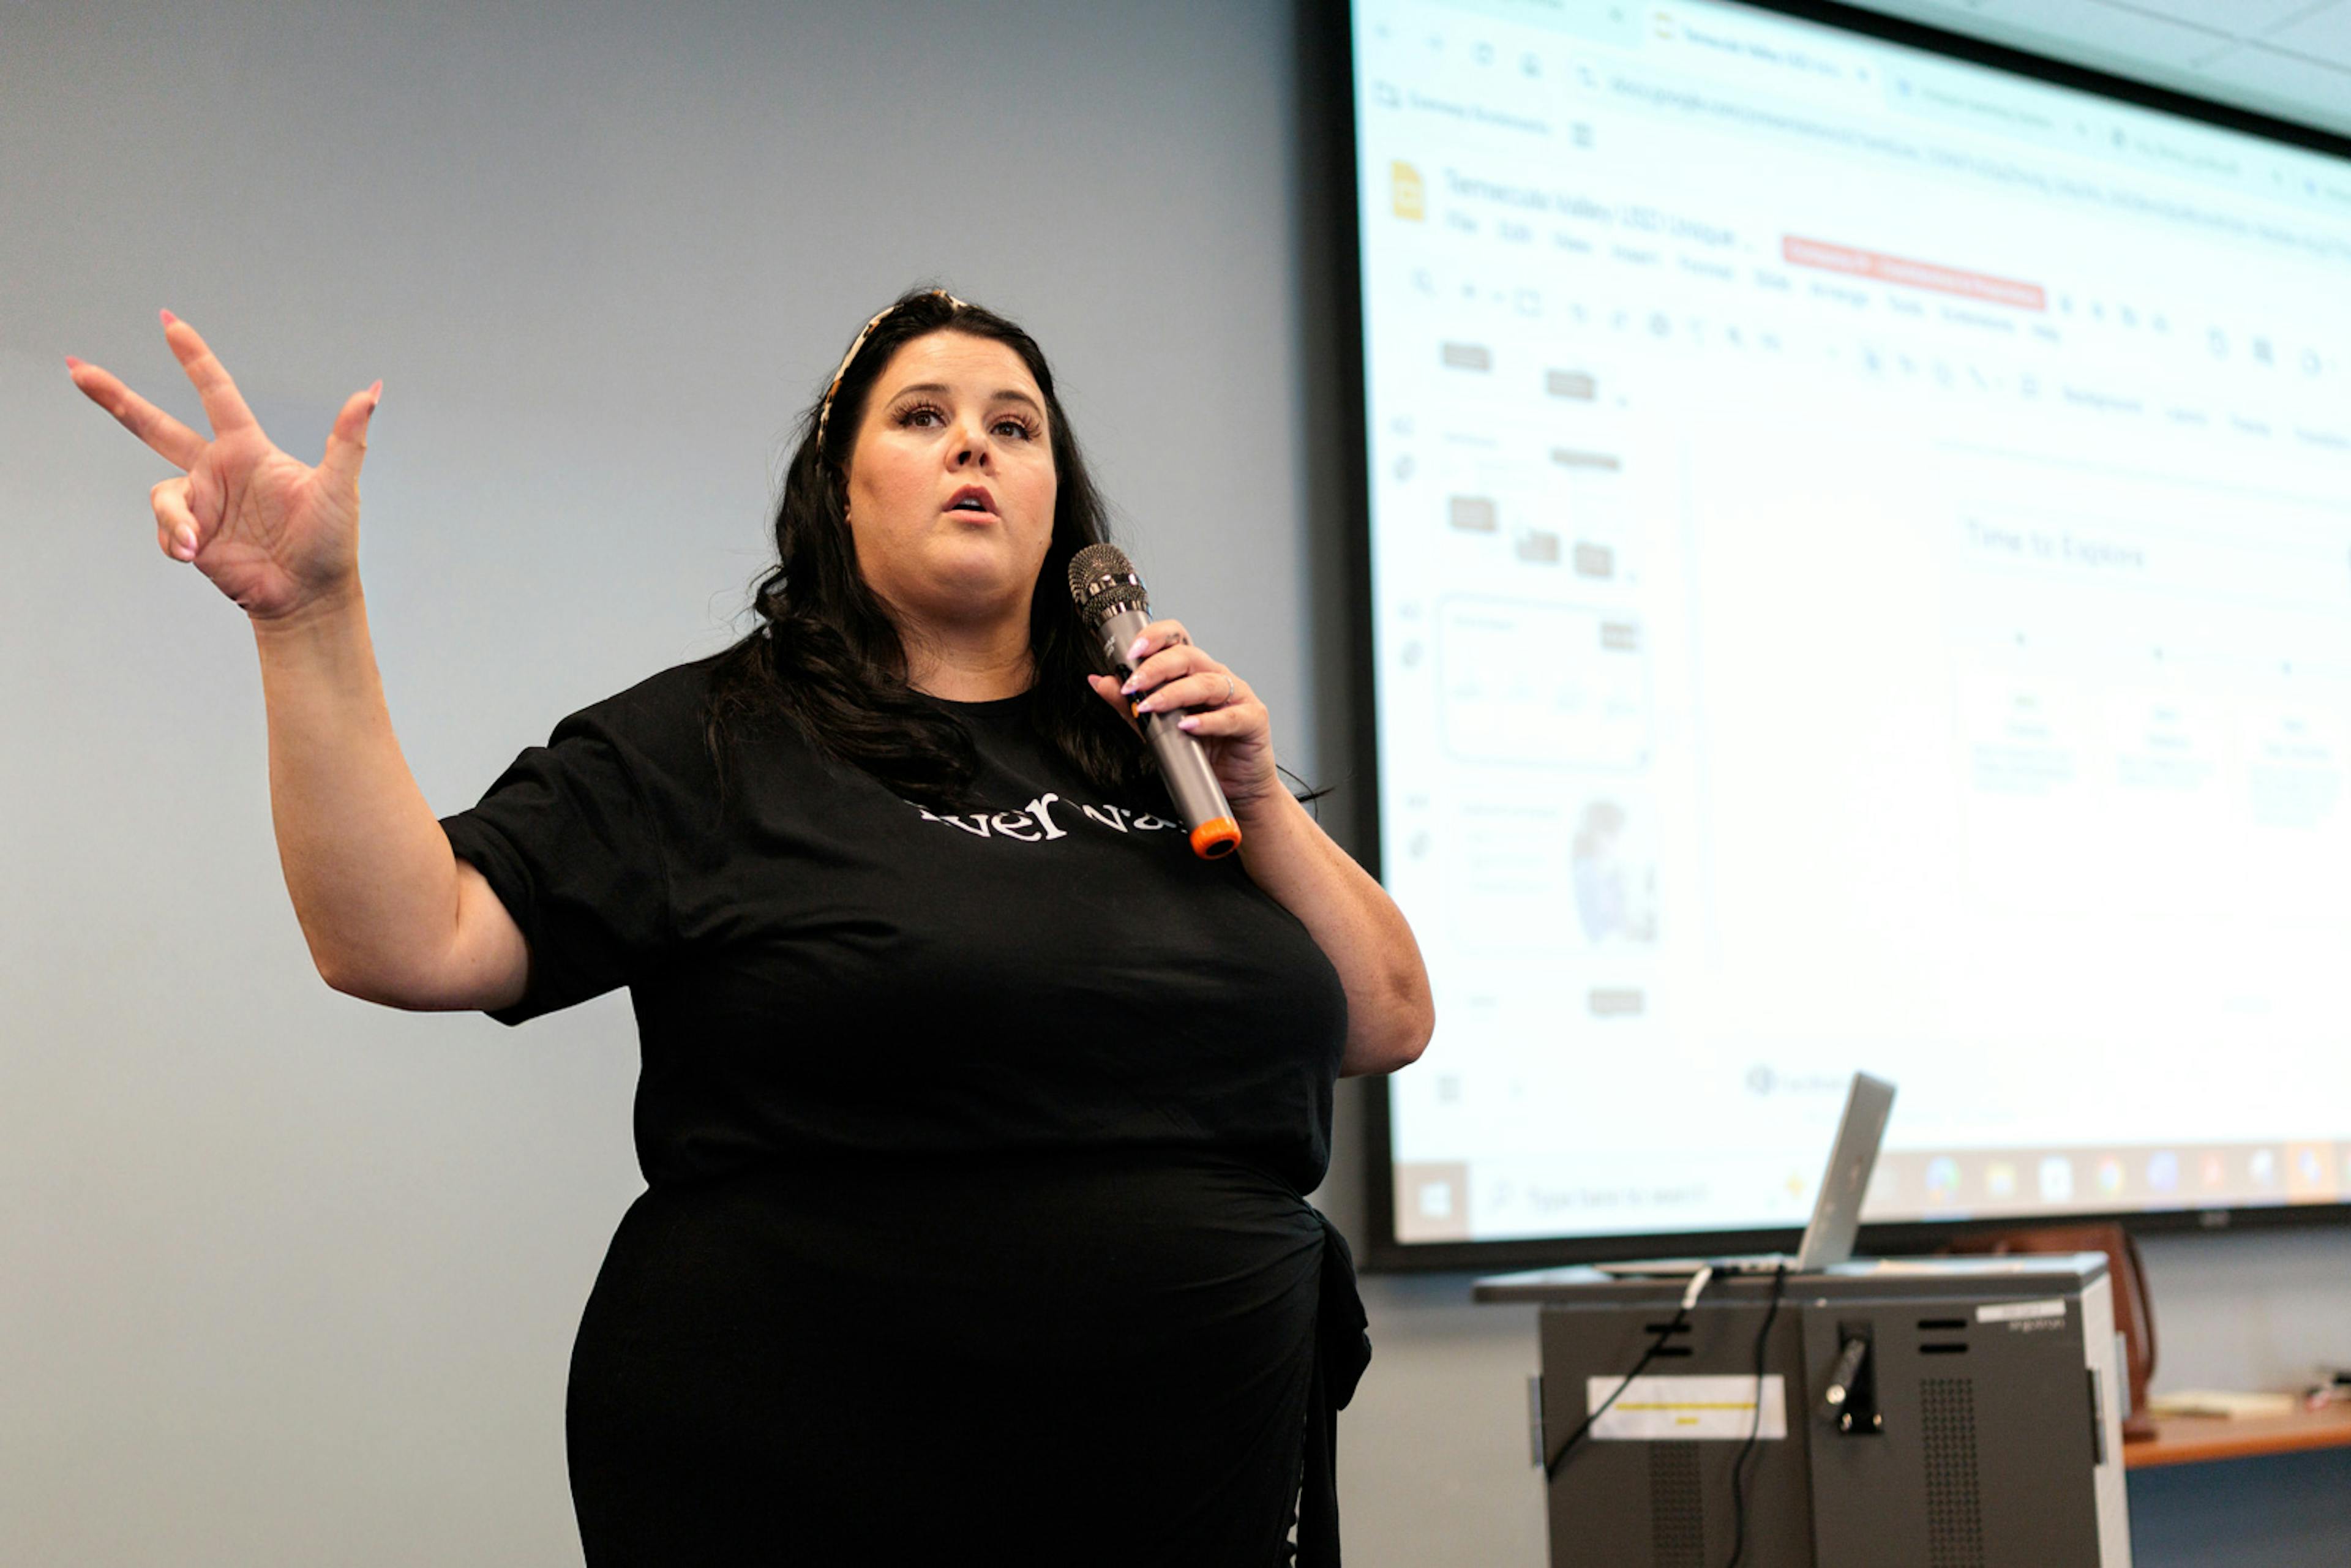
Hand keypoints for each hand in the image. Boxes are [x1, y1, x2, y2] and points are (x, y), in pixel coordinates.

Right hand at [67, 312, 379, 622]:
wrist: (309, 595)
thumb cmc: (329, 541)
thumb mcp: (338, 487)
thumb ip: (348, 438)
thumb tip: (372, 391)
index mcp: (248, 449)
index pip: (215, 392)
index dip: (192, 357)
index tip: (168, 322)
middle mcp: (218, 469)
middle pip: (154, 425)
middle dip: (115, 398)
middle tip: (76, 369)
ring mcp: (202, 502)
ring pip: (162, 493)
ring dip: (175, 518)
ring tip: (194, 542)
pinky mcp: (190, 535)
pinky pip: (167, 528)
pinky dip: (175, 539)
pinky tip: (195, 554)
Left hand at [1086, 619, 1284, 820]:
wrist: (1236, 786)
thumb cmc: (1203, 752)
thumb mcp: (1156, 728)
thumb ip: (1129, 705)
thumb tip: (1100, 681)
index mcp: (1194, 673)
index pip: (1176, 640)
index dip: (1154, 638)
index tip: (1130, 653)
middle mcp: (1216, 678)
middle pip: (1188, 657)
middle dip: (1155, 668)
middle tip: (1134, 685)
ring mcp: (1237, 695)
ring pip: (1207, 683)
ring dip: (1174, 693)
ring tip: (1151, 706)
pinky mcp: (1253, 718)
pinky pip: (1230, 715)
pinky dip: (1207, 721)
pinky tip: (1188, 726)